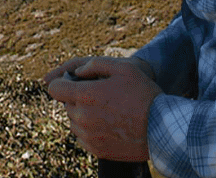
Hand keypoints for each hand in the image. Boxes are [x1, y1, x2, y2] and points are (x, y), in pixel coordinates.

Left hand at [43, 56, 160, 162]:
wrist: (161, 128)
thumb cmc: (143, 95)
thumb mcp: (123, 68)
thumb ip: (95, 65)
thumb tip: (77, 71)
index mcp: (85, 96)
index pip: (54, 88)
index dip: (63, 82)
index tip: (74, 82)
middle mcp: (82, 118)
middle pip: (66, 105)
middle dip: (77, 98)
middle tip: (100, 96)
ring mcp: (88, 136)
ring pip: (74, 122)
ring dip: (83, 114)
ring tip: (107, 110)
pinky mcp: (96, 150)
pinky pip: (83, 137)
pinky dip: (91, 130)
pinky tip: (109, 124)